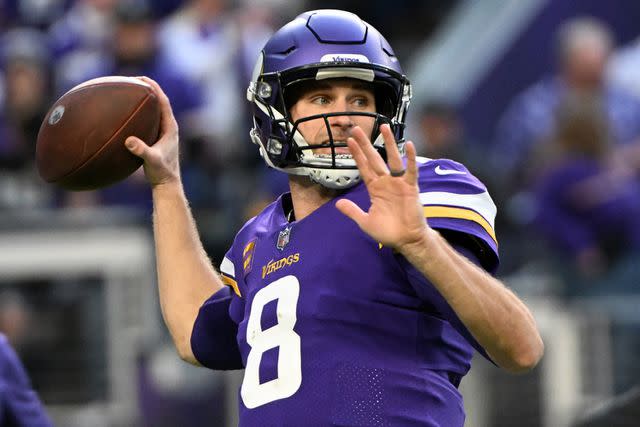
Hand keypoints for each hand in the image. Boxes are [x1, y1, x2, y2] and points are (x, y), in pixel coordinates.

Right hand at [125, 76, 180, 186]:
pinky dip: (136, 115)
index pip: (163, 101)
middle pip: (158, 102)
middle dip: (146, 90)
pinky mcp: (155, 139)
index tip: (142, 78)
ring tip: (126, 92)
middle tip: (131, 80)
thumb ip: (142, 151)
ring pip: (152, 112)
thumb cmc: (162, 172)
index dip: (154, 88)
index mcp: (170, 127)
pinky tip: (122, 116)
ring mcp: (162, 133)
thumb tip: (129, 141)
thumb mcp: (152, 161)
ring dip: (141, 101)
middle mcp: (167, 127)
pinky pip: (145, 122)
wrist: (167, 183)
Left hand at [335, 124, 431, 252]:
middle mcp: (386, 182)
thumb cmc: (388, 232)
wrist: (406, 240)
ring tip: (384, 127)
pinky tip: (408, 144)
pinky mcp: (411, 187)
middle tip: (357, 128)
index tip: (348, 141)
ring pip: (392, 159)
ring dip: (388, 143)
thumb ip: (353, 211)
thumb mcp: (365, 222)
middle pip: (374, 159)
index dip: (356, 155)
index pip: (364, 168)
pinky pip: (411, 170)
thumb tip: (338, 204)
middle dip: (365, 144)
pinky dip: (410, 158)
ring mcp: (399, 183)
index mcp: (375, 189)